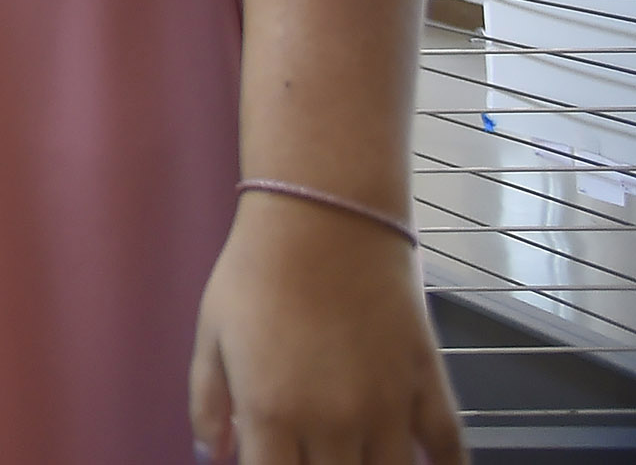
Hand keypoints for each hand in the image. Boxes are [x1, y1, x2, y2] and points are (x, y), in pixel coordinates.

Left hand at [189, 193, 463, 462]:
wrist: (325, 219)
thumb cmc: (257, 273)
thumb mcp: (212, 335)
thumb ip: (209, 402)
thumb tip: (216, 454)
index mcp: (274, 412)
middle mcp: (336, 422)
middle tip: (317, 455)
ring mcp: (389, 407)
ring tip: (359, 459)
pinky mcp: (429, 384)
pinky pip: (450, 448)